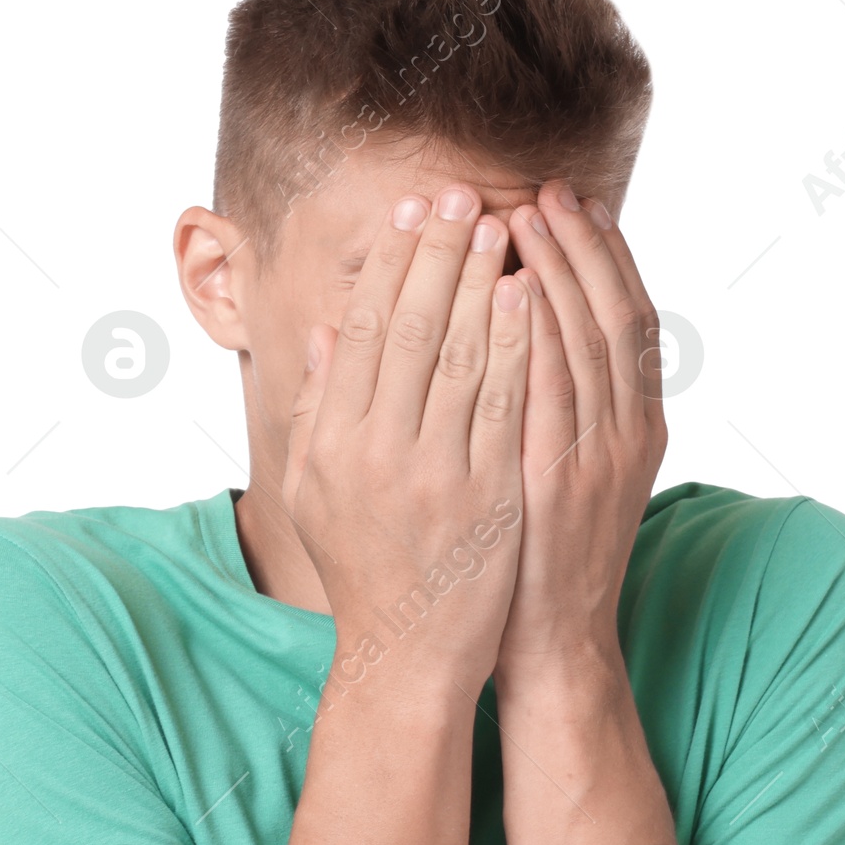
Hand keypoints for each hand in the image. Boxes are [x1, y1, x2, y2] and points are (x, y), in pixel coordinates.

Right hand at [283, 185, 530, 700]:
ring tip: (502, 222)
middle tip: (461, 192)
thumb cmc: (366, 565)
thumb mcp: (316, 490)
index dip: (389, 263)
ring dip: (481, 278)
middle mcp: (372, 450)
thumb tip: (326, 331)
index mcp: (329, 441)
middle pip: (407, 326)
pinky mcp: (486, 494)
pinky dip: (514, 340)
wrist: (409, 653)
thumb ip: (319, 410)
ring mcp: (431, 473)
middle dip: (437, 250)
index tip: (412, 211)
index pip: (361, 329)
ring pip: (457, 352)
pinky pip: (503, 400)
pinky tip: (528, 294)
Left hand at [495, 180, 667, 677]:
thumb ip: (556, 399)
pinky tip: (510, 290)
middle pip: (613, 315)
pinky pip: (549, 391)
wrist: (545, 639)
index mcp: (636, 425)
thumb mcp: (563, 466)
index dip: (604, 255)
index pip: (628, 316)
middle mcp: (628, 434)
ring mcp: (598, 458)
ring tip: (522, 217)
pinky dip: (535, 335)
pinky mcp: (557, 482)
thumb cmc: (538, 548)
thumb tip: (528, 324)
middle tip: (548, 189)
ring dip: (555, 274)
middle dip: (581, 247)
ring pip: (586, 343)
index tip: (575, 202)